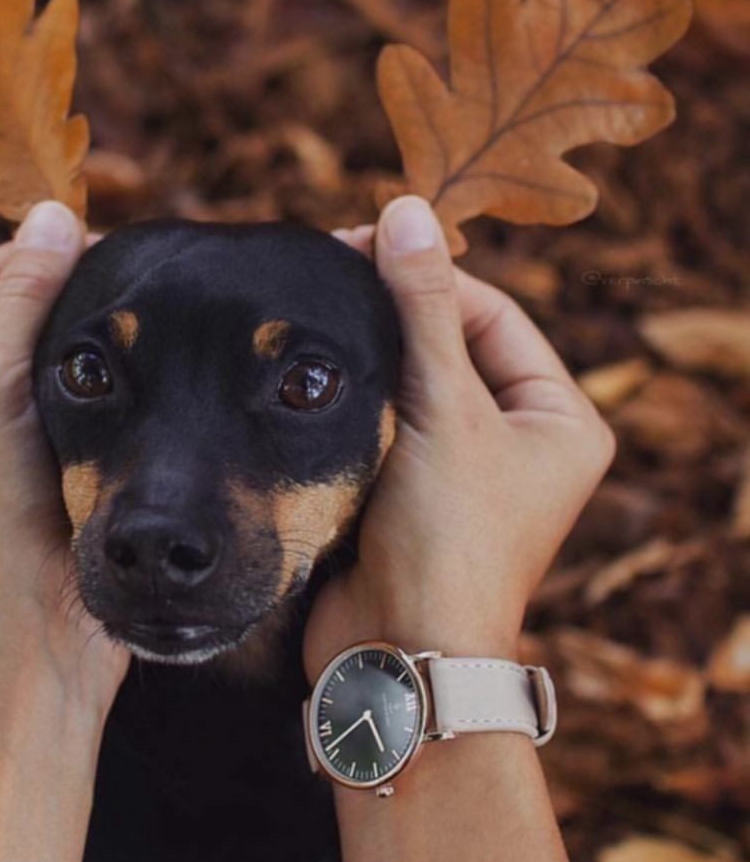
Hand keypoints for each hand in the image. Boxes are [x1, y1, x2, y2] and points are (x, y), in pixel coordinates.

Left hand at [0, 201, 128, 712]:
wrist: (25, 641)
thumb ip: (21, 297)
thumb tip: (51, 214)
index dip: (11, 263)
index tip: (77, 250)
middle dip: (52, 300)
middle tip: (116, 279)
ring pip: (43, 368)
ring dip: (82, 345)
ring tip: (132, 323)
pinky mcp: (46, 475)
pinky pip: (74, 410)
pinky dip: (102, 388)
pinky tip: (142, 375)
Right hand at [305, 196, 614, 680]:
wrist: (398, 650)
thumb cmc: (446, 538)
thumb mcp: (445, 408)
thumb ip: (423, 308)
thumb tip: (406, 211)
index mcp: (557, 420)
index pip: (491, 313)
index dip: (429, 275)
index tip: (361, 241)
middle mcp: (515, 440)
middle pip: (449, 342)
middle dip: (392, 308)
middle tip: (329, 266)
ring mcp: (457, 465)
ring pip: (407, 379)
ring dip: (365, 348)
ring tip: (312, 308)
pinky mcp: (404, 485)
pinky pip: (378, 417)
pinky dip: (347, 390)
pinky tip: (304, 365)